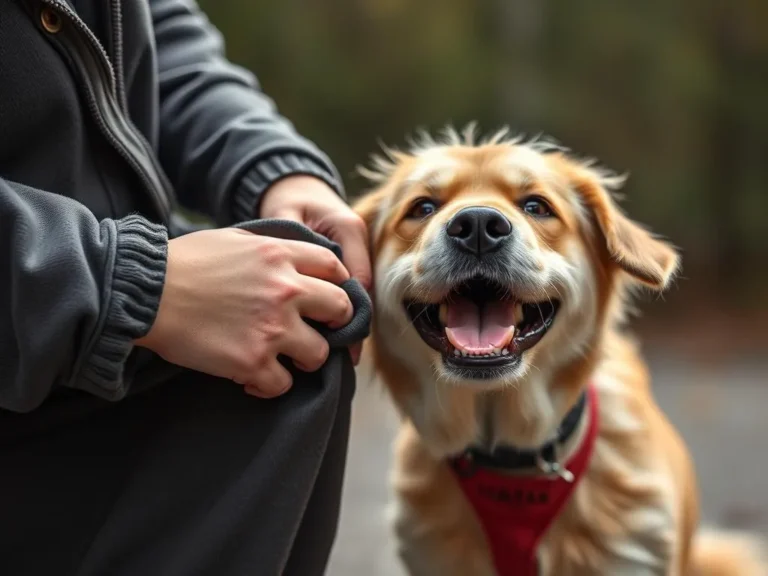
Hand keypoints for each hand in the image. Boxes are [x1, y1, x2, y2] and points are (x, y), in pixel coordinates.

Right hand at [135, 228, 352, 397]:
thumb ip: (271, 251)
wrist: (145, 293)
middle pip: (339, 310)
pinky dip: (269, 384)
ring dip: (304, 358)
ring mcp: (272, 329)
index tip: (329, 298)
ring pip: (319, 354)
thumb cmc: (184, 263)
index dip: (338, 284)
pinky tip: (251, 377)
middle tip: (317, 331)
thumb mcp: (234, 239)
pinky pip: (283, 385)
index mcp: (280, 256)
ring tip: (282, 358)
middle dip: (333, 323)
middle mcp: (285, 291)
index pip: (334, 268)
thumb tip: (293, 262)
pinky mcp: (252, 362)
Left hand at [260, 176, 371, 363]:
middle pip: (362, 292)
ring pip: (358, 295)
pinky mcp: (349, 262)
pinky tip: (328, 337)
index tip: (337, 339)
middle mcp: (359, 243)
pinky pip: (348, 291)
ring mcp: (357, 253)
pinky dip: (338, 312)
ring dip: (347, 322)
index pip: (357, 277)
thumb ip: (290, 244)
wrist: (294, 186)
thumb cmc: (288, 200)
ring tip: (337, 356)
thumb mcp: (283, 216)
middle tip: (340, 356)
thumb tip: (294, 282)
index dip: (349, 311)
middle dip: (351, 323)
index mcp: (348, 228)